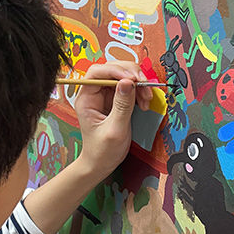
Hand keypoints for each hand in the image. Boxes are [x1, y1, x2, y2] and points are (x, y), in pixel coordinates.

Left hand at [73, 61, 152, 176]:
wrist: (102, 163)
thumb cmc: (102, 150)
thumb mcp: (115, 130)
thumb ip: (122, 106)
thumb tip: (129, 83)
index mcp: (86, 98)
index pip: (97, 72)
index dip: (115, 71)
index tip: (132, 79)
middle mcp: (95, 93)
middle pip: (112, 69)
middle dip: (131, 75)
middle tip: (145, 86)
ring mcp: (106, 95)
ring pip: (124, 76)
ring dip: (139, 84)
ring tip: (147, 98)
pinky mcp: (117, 100)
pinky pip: (130, 87)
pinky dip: (140, 91)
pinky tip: (145, 102)